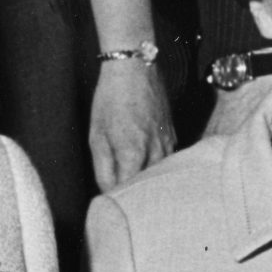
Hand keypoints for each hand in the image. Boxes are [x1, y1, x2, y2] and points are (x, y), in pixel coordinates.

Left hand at [89, 58, 175, 191]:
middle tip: (123, 197)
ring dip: (148, 181)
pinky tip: (147, 165)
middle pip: (148, 187)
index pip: (128, 190)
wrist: (135, 68)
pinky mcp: (174, 135)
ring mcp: (169, 143)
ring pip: (160, 175)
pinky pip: (167, 161)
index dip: (117, 199)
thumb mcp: (97, 136)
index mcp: (134, 153)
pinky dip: (157, 167)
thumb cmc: (111, 99)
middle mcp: (156, 151)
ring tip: (135, 184)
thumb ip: (103, 169)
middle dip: (135, 194)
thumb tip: (107, 192)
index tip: (109, 203)